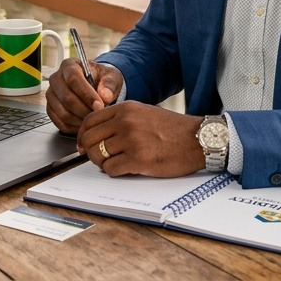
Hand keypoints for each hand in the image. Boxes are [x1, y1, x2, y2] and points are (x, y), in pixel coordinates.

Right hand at [46, 59, 122, 133]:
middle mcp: (56, 79)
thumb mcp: (111, 77)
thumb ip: (109, 84)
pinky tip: (85, 124)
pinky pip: (59, 123)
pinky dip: (74, 127)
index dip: (87, 94)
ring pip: (63, 113)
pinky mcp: (50, 109)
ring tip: (93, 119)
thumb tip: (105, 96)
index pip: (74, 80)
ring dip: (80, 120)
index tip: (99, 105)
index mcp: (69, 66)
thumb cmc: (102, 79)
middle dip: (85, 110)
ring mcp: (51, 95)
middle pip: (67, 98)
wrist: (95, 85)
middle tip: (98, 115)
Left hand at [79, 103, 205, 176]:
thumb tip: (97, 134)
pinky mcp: (138, 159)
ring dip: (102, 163)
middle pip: (90, 138)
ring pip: (97, 155)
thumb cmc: (173, 129)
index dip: (83, 135)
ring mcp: (131, 140)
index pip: (89, 120)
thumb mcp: (144, 113)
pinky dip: (114, 172)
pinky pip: (111, 169)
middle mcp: (126, 121)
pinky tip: (125, 169)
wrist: (198, 139)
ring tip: (115, 163)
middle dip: (90, 151)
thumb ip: (121, 119)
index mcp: (126, 108)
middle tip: (99, 158)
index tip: (84, 144)